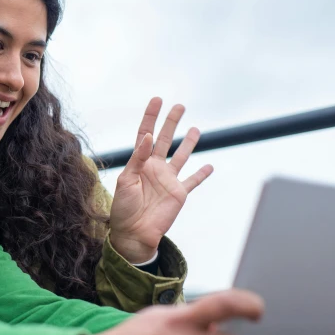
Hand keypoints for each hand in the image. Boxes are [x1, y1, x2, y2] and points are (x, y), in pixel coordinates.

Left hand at [109, 98, 213, 262]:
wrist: (133, 234)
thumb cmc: (123, 209)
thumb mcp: (125, 181)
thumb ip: (137, 159)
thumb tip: (147, 137)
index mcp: (139, 163)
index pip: (145, 134)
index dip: (151, 117)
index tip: (157, 100)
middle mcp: (155, 168)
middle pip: (164, 139)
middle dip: (171, 123)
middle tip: (179, 106)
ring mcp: (168, 180)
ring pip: (181, 156)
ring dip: (188, 143)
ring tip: (196, 129)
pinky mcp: (179, 194)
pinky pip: (193, 181)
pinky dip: (202, 174)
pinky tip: (210, 166)